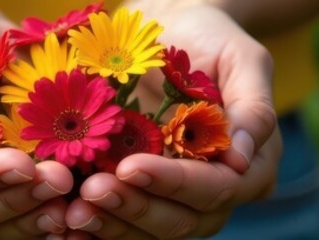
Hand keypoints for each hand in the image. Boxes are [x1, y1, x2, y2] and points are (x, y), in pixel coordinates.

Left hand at [66, 3, 282, 238]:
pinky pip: (122, 226)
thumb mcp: (242, 58)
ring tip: (73, 209)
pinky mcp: (142, 198)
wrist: (168, 33)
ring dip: (110, 224)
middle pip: (182, 221)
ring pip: (149, 231)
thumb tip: (241, 157)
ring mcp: (177, 202)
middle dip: (135, 208)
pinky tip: (65, 220)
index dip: (174, 184)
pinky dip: (96, 227)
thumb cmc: (210, 40)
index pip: (216, 189)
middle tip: (92, 190)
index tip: (131, 166)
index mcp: (250, 167)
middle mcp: (217, 194)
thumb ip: (253, 106)